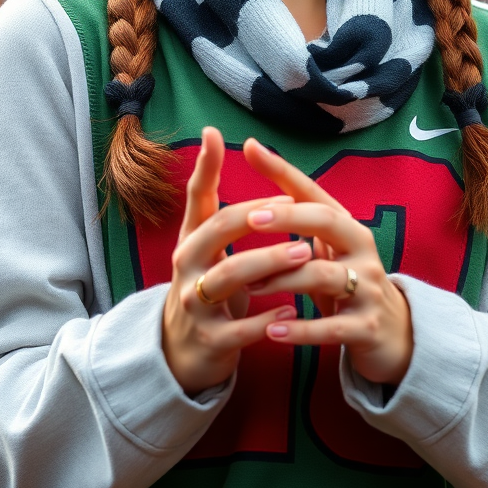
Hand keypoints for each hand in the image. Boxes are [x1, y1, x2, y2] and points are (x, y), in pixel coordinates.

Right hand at [162, 127, 308, 395]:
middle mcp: (186, 267)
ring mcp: (195, 304)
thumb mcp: (205, 249)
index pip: (197, 197)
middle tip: (292, 209)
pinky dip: (267, 319)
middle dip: (255, 217)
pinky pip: (241, 329)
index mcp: (190, 240)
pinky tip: (291, 310)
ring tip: (304, 253)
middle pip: (216, 231)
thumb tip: (216, 142)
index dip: (205, 166)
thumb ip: (218, 207)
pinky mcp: (210, 340)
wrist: (183, 354)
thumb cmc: (206, 288)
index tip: (215, 134)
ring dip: (269, 263)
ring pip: (230, 277)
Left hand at [241, 138, 413, 387]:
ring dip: (283, 280)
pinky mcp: (367, 328)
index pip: (313, 192)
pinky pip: (331, 328)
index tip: (250, 149)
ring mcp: (368, 288)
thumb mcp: (328, 249)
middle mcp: (362, 249)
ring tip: (249, 287)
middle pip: (326, 222)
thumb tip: (261, 183)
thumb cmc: (347, 282)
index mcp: (347, 227)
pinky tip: (271, 332)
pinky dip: (300, 330)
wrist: (393, 336)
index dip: (283, 170)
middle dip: (289, 218)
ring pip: (323, 275)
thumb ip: (300, 222)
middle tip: (252, 218)